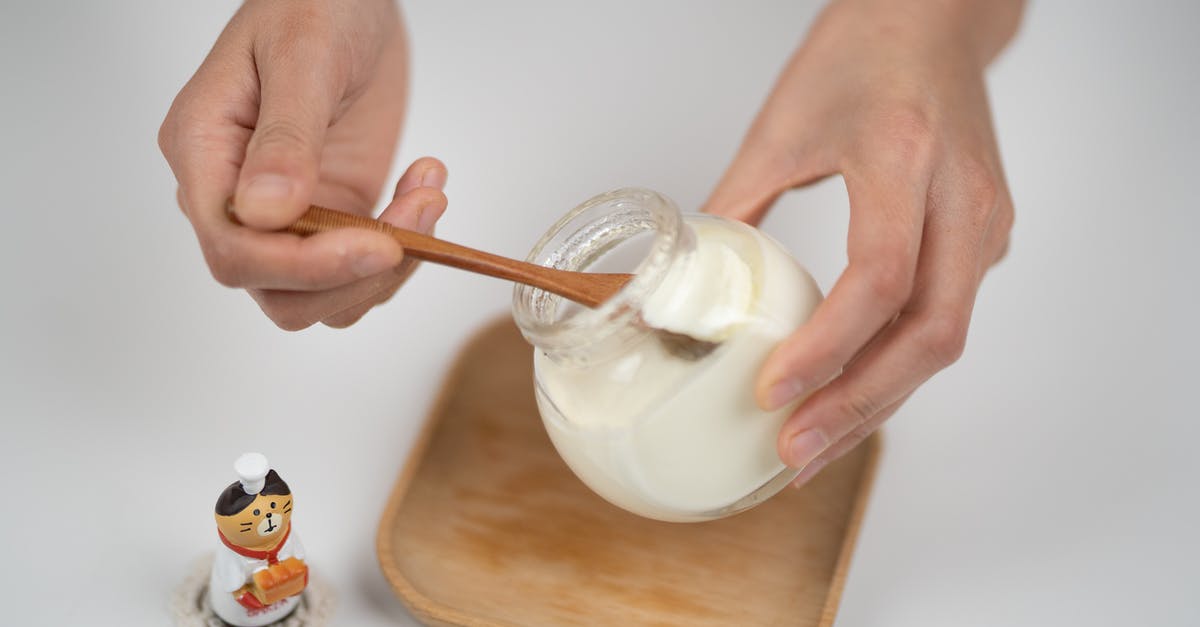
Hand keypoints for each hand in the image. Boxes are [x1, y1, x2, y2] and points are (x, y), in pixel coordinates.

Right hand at [159, 0, 445, 329]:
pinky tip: (424, 187)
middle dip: (355, 275)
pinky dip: (405, 248)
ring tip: (427, 193)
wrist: (348, 0)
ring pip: (325, 297)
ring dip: (389, 266)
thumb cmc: (311, 6)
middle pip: (279, 292)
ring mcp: (287, 215)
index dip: (304, 266)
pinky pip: (361, 271)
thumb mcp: (302, 59)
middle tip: (416, 217)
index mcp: (204, 155)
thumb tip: (266, 212)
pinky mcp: (333, 217)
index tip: (375, 245)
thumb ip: (285, 138)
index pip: (234, 250)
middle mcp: (236, 198)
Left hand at [703, 0, 1023, 484]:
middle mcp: (962, 198)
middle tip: (794, 450)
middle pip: (930, 333)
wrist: (935, 19)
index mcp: (905, 158)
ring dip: (878, 400)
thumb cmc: (862, 52)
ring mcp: (986, 223)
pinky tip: (851, 394)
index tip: (773, 391)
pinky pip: (945, 318)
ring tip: (815, 445)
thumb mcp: (780, 124)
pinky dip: (896, 366)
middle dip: (859, 404)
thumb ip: (735, 205)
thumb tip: (689, 282)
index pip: (880, 278)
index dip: (828, 347)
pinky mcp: (985, 238)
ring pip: (943, 338)